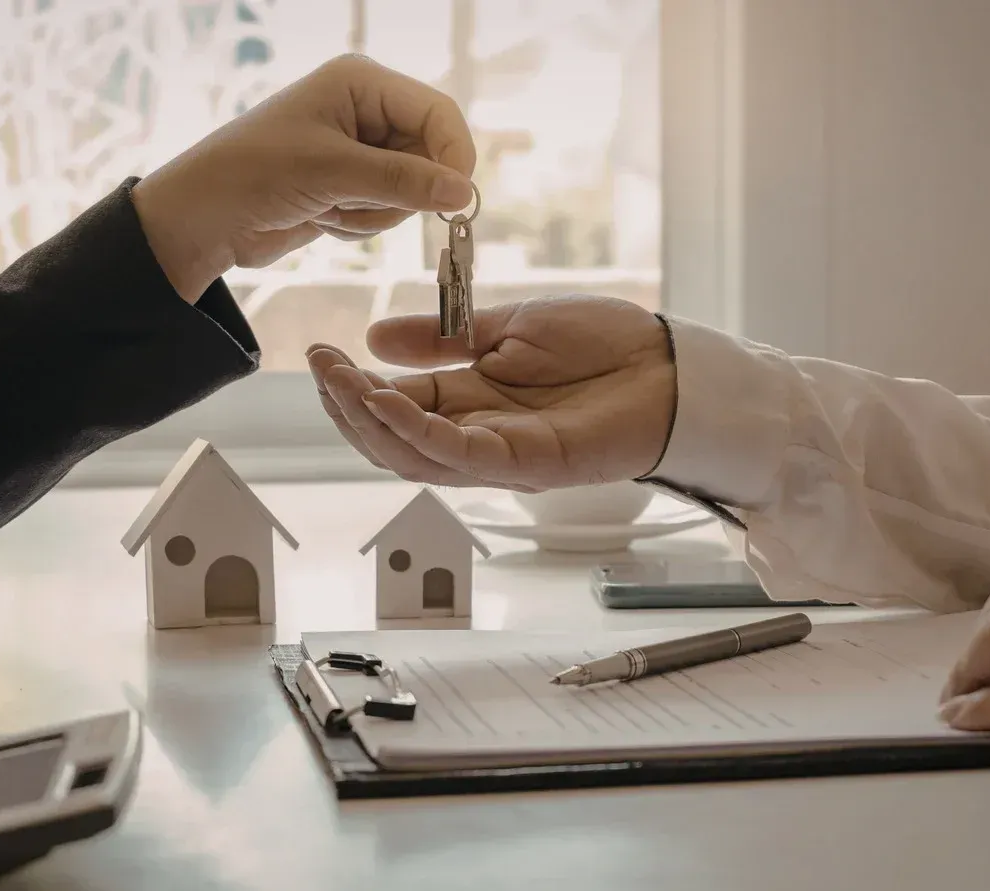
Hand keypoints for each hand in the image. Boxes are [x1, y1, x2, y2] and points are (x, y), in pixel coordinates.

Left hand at [130, 54, 475, 300]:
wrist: (202, 219)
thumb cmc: (254, 174)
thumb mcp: (333, 173)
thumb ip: (403, 181)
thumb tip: (465, 193)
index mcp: (361, 82)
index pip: (437, 113)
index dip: (451, 156)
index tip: (455, 201)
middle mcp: (365, 110)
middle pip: (429, 155)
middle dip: (399, 191)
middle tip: (354, 201)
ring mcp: (358, 150)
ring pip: (410, 191)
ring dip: (373, 212)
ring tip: (327, 207)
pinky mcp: (350, 185)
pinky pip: (385, 211)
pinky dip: (359, 223)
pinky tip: (320, 217)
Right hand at [306, 296, 675, 490]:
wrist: (670, 364)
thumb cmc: (607, 345)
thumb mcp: (508, 325)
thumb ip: (443, 337)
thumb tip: (375, 337)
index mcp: (471, 399)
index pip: (395, 403)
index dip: (353, 385)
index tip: (319, 353)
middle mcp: (478, 433)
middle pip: (392, 438)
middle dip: (346, 406)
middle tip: (319, 367)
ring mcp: (499, 455)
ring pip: (413, 454)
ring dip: (369, 419)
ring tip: (338, 381)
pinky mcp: (525, 466)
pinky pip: (456, 454)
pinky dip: (415, 430)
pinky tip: (386, 399)